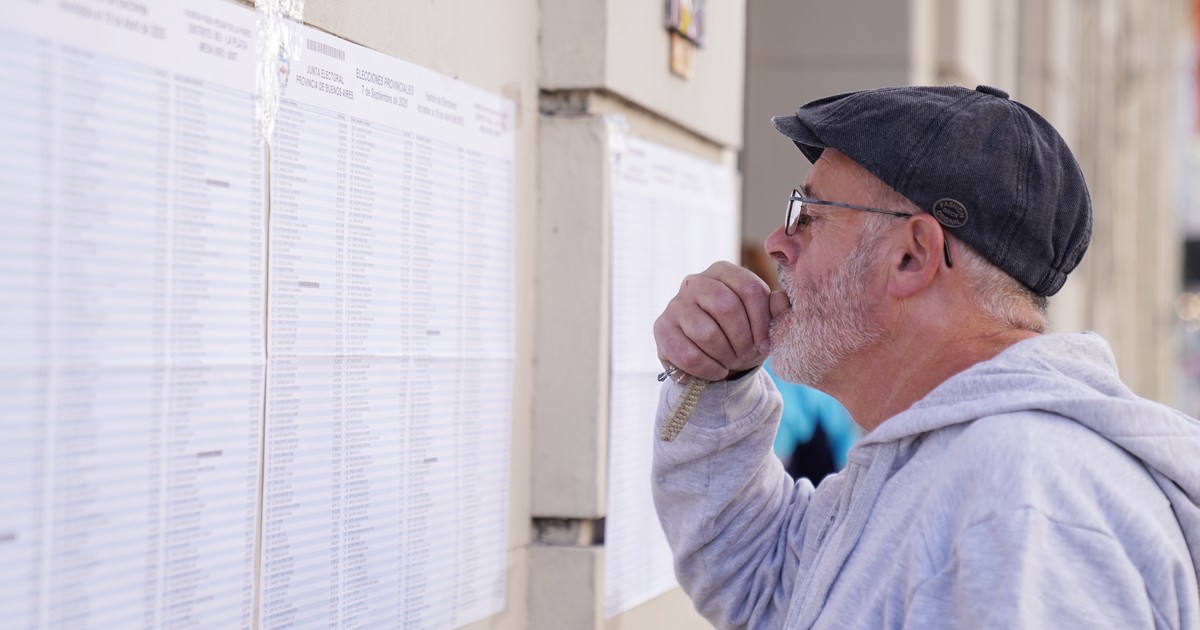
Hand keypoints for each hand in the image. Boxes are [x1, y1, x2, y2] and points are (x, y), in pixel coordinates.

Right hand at [653, 261, 790, 380]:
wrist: (710, 355)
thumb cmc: (741, 334)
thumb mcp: (762, 322)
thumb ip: (776, 310)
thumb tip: (781, 301)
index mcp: (723, 271)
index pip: (749, 289)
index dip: (762, 322)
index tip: (765, 345)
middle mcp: (696, 281)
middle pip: (725, 307)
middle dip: (741, 339)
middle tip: (746, 355)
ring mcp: (675, 303)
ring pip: (705, 331)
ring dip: (724, 355)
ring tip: (731, 363)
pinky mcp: (661, 327)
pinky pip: (686, 353)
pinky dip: (707, 368)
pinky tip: (717, 372)